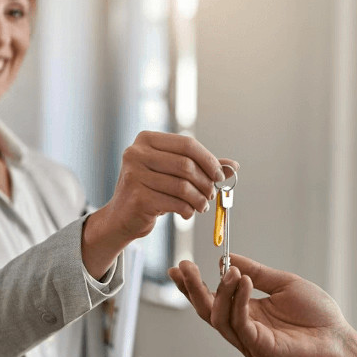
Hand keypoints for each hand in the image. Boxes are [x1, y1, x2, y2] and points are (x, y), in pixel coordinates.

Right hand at [83, 132, 236, 277]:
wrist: (122, 217)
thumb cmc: (151, 191)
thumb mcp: (173, 173)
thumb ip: (201, 166)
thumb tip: (233, 165)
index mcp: (146, 139)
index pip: (187, 144)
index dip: (208, 160)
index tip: (219, 175)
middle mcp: (136, 153)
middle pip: (186, 165)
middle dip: (205, 182)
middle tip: (211, 195)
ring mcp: (134, 175)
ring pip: (183, 186)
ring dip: (199, 199)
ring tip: (201, 206)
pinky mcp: (137, 197)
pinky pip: (175, 203)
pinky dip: (187, 210)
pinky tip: (186, 213)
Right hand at [168, 254, 353, 356]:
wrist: (340, 342)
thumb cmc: (317, 317)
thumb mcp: (284, 284)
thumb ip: (256, 272)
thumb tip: (227, 257)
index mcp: (247, 312)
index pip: (212, 299)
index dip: (193, 285)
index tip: (179, 266)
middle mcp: (244, 328)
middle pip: (207, 310)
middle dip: (192, 289)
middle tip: (184, 267)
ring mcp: (250, 341)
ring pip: (219, 318)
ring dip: (219, 291)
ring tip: (229, 271)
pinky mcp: (261, 349)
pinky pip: (241, 324)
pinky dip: (238, 301)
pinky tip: (243, 281)